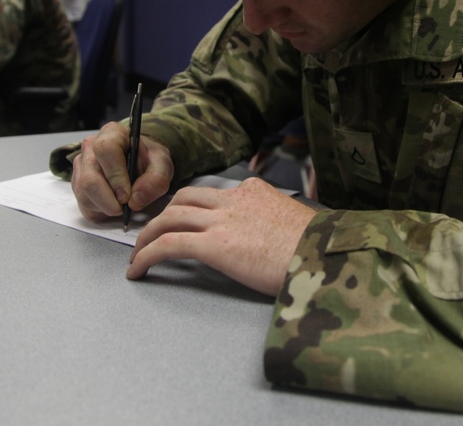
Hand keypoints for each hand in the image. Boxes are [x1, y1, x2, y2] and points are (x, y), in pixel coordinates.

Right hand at [71, 121, 173, 220]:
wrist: (141, 164)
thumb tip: (135, 200)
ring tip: (123, 204)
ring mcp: (81, 166)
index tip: (127, 195)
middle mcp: (90, 147)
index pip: (105, 150)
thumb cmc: (149, 160)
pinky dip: (101, 212)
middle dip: (108, 200)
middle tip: (125, 207)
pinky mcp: (77, 184)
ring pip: (84, 195)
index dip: (115, 176)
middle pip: (89, 178)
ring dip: (105, 207)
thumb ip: (156, 180)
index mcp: (112, 133)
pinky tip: (113, 204)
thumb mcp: (162, 164)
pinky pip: (84, 205)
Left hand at [128, 177, 317, 295]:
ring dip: (147, 236)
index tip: (179, 220)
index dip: (190, 208)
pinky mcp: (214, 245)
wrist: (325, 255)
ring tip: (137, 256)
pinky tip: (138, 270)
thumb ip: (271, 222)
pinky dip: (148, 256)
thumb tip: (264, 239)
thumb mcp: (293, 222)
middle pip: (183, 199)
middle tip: (150, 234)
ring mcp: (222, 220)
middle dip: (162, 216)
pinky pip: (169, 245)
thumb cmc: (318, 247)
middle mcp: (234, 199)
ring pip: (169, 218)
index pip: (212, 194)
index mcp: (254, 190)